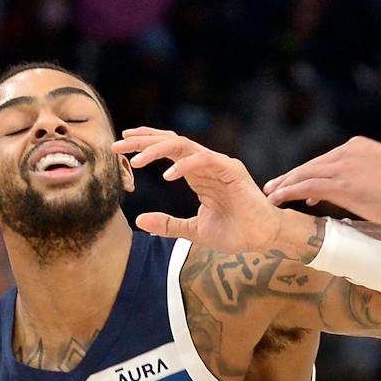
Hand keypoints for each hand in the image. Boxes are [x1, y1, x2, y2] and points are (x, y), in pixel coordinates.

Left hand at [114, 128, 311, 255]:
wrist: (263, 239)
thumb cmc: (235, 233)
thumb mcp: (193, 230)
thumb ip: (168, 224)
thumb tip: (140, 221)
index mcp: (198, 173)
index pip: (167, 150)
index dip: (144, 145)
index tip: (121, 148)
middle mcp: (206, 164)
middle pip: (170, 142)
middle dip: (142, 141)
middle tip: (116, 146)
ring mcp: (219, 164)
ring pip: (183, 146)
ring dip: (156, 149)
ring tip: (135, 161)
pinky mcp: (231, 170)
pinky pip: (203, 160)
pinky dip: (183, 166)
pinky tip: (166, 176)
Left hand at [264, 137, 380, 224]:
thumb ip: (369, 176)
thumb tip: (363, 190)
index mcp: (360, 146)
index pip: (328, 160)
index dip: (311, 173)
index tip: (300, 184)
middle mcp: (348, 151)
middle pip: (313, 164)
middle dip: (291, 176)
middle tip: (274, 186)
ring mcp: (343, 167)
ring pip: (305, 173)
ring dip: (285, 184)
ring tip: (271, 195)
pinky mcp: (340, 184)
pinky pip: (307, 186)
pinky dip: (289, 191)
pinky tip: (278, 199)